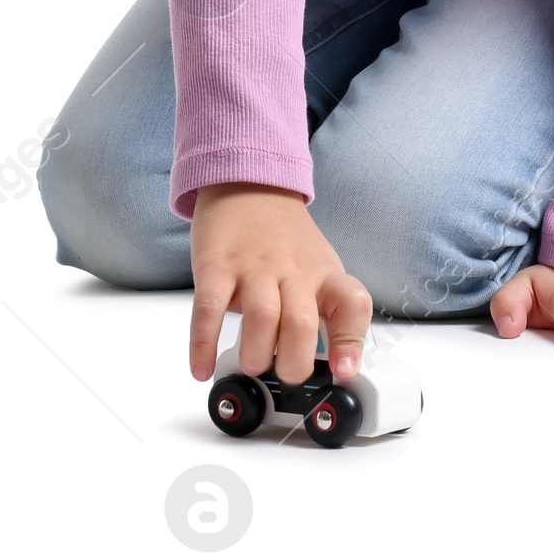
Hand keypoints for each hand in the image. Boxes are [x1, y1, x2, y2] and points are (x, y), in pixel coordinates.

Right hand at [188, 182, 374, 386]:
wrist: (249, 182)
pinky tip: (202, 367)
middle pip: (301, 325)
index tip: (343, 370)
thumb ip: (325, 309)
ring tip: (252, 363)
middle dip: (293, 364)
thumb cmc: (284, 237)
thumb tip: (332, 362)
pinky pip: (209, 310)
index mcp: (324, 273)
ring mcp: (253, 268)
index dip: (350, 341)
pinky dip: (203, 344)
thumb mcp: (318, 266)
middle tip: (283, 372)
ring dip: (255, 354)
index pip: (352, 304)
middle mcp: (292, 271)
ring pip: (261, 318)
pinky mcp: (216, 267)